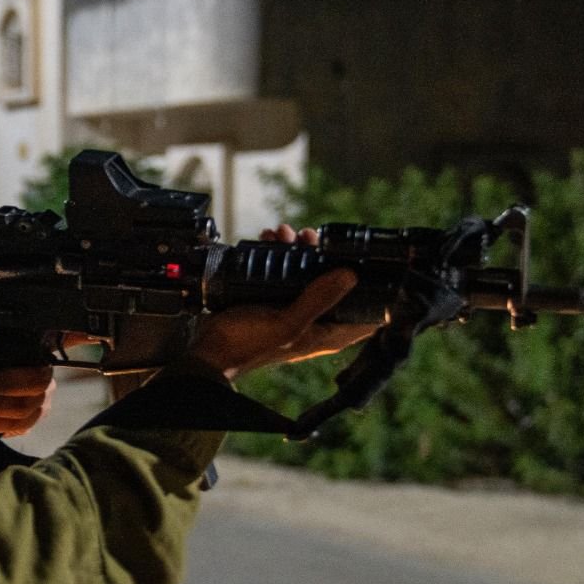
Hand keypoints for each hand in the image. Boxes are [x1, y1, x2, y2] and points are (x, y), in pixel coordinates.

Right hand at [186, 224, 376, 380]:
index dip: (374, 288)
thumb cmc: (247, 345)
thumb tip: (350, 275)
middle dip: (328, 257)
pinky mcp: (276, 299)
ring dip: (299, 250)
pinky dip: (280, 254)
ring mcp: (296, 309)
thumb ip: (319, 299)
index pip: (366, 315)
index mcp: (328, 333)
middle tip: (312, 237)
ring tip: (286, 234)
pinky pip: (286, 272)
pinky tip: (270, 240)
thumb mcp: (287, 323)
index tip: (369, 261)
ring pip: (310, 273)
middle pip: (337, 284)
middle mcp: (317, 321)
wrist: (209, 349)